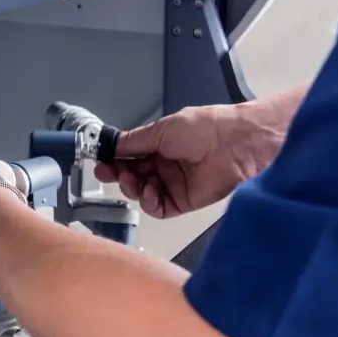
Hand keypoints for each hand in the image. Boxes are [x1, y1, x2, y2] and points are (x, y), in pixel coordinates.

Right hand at [95, 87, 305, 217]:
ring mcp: (174, 184)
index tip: (100, 161)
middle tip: (108, 172)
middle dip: (118, 175)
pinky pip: (158, 208)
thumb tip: (112, 145)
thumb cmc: (206, 128)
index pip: (130, 155)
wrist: (236, 144)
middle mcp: (166, 165)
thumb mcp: (162, 129)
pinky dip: (149, 203)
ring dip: (132, 188)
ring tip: (131, 180)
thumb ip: (135, 141)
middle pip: (133, 176)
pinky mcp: (183, 201)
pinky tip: (149, 193)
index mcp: (161, 144)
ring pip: (142, 193)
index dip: (114, 159)